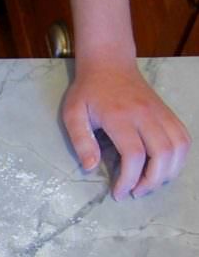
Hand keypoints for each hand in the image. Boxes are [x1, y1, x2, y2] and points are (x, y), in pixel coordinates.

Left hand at [62, 61, 190, 199]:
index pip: (134, 155)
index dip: (129, 179)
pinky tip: (163, 167)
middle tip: (135, 192)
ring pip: (179, 146)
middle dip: (152, 180)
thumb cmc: (88, 91)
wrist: (109, 63)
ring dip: (169, 171)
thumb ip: (81, 141)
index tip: (118, 193)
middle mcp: (145, 114)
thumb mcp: (73, 114)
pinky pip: (183, 137)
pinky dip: (178, 157)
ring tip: (150, 183)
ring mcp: (160, 112)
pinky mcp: (167, 112)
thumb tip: (91, 167)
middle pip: (162, 153)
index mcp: (120, 117)